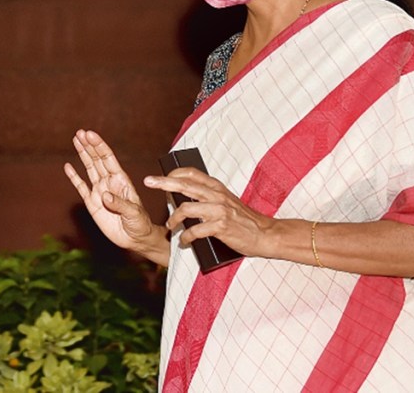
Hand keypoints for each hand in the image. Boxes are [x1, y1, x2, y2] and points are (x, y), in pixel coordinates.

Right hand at [63, 129, 167, 264]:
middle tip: (80, 132)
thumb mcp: (133, 213)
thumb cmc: (140, 223)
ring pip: (89, 168)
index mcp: (121, 180)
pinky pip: (81, 187)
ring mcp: (100, 191)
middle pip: (97, 159)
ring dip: (82, 154)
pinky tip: (68, 167)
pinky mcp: (92, 203)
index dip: (99, 146)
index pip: (108, 159)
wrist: (135, 238)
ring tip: (76, 140)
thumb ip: (120, 204)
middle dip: (89, 146)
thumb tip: (104, 195)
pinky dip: (74, 177)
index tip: (90, 135)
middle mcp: (109, 182)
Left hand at [144, 169, 272, 256]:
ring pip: (186, 208)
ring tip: (170, 226)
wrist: (265, 234)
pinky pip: (196, 230)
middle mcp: (216, 195)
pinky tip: (185, 241)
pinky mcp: (221, 227)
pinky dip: (186, 237)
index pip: (191, 173)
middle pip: (184, 185)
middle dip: (163, 183)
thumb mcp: (226, 201)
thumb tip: (184, 196)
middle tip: (148, 182)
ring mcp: (218, 210)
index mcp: (217, 187)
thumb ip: (208, 196)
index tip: (160, 177)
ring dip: (174, 218)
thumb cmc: (243, 219)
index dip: (174, 173)